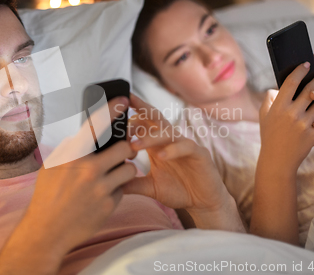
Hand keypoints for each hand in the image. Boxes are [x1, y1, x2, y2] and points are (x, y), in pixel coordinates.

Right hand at [0, 97, 137, 274]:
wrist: (47, 231)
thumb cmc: (47, 195)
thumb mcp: (51, 166)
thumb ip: (69, 150)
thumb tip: (83, 137)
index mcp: (73, 156)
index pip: (96, 125)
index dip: (112, 109)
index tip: (124, 99)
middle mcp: (89, 170)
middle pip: (124, 148)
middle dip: (125, 150)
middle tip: (121, 154)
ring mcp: (101, 188)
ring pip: (129, 169)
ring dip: (124, 170)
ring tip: (110, 176)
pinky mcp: (110, 205)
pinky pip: (123, 190)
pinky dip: (116, 190)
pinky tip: (101, 196)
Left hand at [122, 94, 242, 231]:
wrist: (203, 203)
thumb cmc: (178, 190)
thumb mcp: (150, 187)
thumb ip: (132, 183)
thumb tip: (110, 184)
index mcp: (156, 143)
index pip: (141, 122)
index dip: (127, 119)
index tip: (111, 118)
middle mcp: (169, 139)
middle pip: (154, 117)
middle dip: (139, 110)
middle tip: (122, 113)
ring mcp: (185, 144)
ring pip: (167, 132)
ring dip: (149, 137)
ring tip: (134, 145)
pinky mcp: (200, 153)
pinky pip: (185, 146)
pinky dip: (172, 150)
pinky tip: (160, 156)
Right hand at [258, 62, 313, 173]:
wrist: (278, 159)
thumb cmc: (269, 135)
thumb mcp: (264, 116)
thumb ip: (269, 100)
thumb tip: (276, 89)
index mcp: (278, 107)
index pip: (291, 82)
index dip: (300, 71)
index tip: (306, 64)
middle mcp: (292, 113)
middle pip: (310, 89)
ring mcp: (304, 124)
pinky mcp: (313, 133)